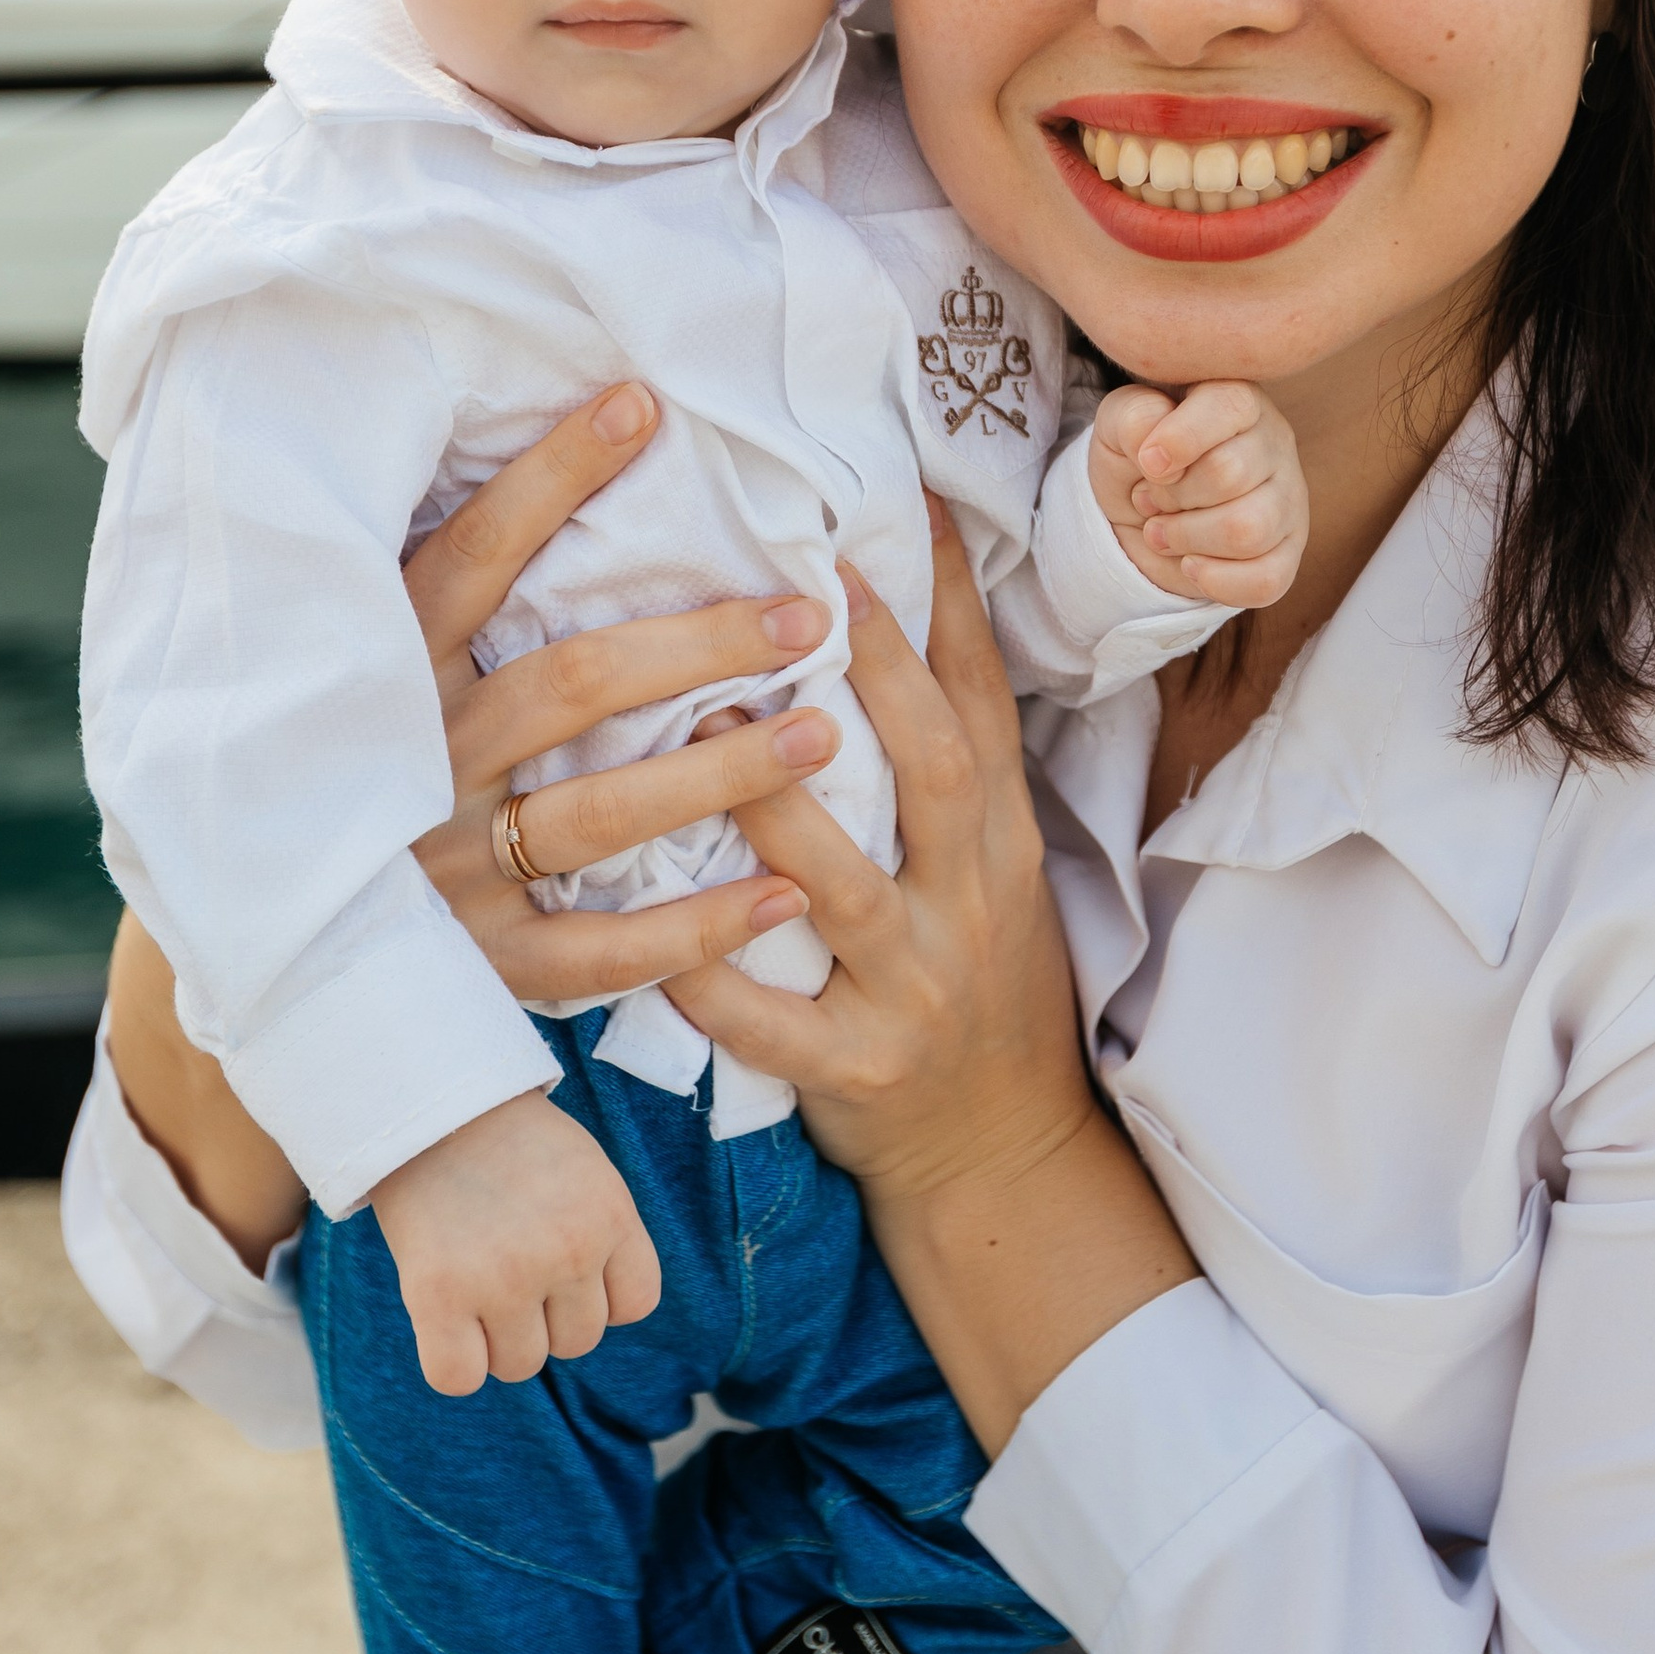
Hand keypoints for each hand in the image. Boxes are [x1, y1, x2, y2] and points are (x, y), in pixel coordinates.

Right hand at [371, 1090, 661, 1393]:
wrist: (429, 1104)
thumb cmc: (507, 1142)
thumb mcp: (583, 1172)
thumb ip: (601, 1237)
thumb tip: (594, 1318)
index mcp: (611, 1215)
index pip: (635, 1304)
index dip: (597, 1293)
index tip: (563, 1264)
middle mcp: (568, 1250)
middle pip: (576, 1342)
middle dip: (544, 1314)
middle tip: (506, 1260)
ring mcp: (505, 1276)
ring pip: (520, 1365)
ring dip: (496, 1338)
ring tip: (473, 1278)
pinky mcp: (440, 1294)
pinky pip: (458, 1377)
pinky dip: (452, 1362)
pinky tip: (442, 1318)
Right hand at [403, 384, 846, 1006]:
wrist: (283, 947)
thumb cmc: (369, 768)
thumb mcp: (389, 670)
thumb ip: (461, 592)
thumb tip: (577, 449)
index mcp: (391, 674)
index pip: (474, 555)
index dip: (550, 478)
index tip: (643, 405)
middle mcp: (418, 763)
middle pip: (571, 685)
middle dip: (697, 645)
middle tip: (807, 614)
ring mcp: (445, 868)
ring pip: (598, 814)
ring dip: (720, 773)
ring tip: (822, 732)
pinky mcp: (480, 963)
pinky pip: (600, 950)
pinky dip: (693, 928)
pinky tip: (784, 895)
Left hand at [659, 502, 1198, 1454]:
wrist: (999, 1150)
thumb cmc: (974, 979)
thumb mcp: (986, 864)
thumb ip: (936, 766)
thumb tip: (873, 623)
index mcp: (996, 835)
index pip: (978, 699)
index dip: (943, 602)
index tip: (897, 503)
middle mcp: (971, 897)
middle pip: (930, 765)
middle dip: (876, 669)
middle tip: (809, 579)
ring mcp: (918, 984)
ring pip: (842, 885)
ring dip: (775, 806)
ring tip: (710, 721)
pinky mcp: (860, 1070)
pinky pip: (775, 1024)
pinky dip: (715, 981)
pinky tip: (655, 941)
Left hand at [1090, 382, 1308, 607]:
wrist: (1140, 514)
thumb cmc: (1136, 457)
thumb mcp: (1119, 424)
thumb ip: (1135, 419)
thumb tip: (1157, 452)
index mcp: (1237, 401)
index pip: (1229, 405)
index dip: (1180, 439)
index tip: (1146, 463)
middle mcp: (1274, 444)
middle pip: (1229, 474)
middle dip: (1172, 497)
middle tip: (1149, 501)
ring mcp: (1288, 500)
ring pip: (1249, 530)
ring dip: (1188, 539)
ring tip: (1162, 532)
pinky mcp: (1288, 553)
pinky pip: (1267, 579)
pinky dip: (1216, 581)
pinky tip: (1191, 565)